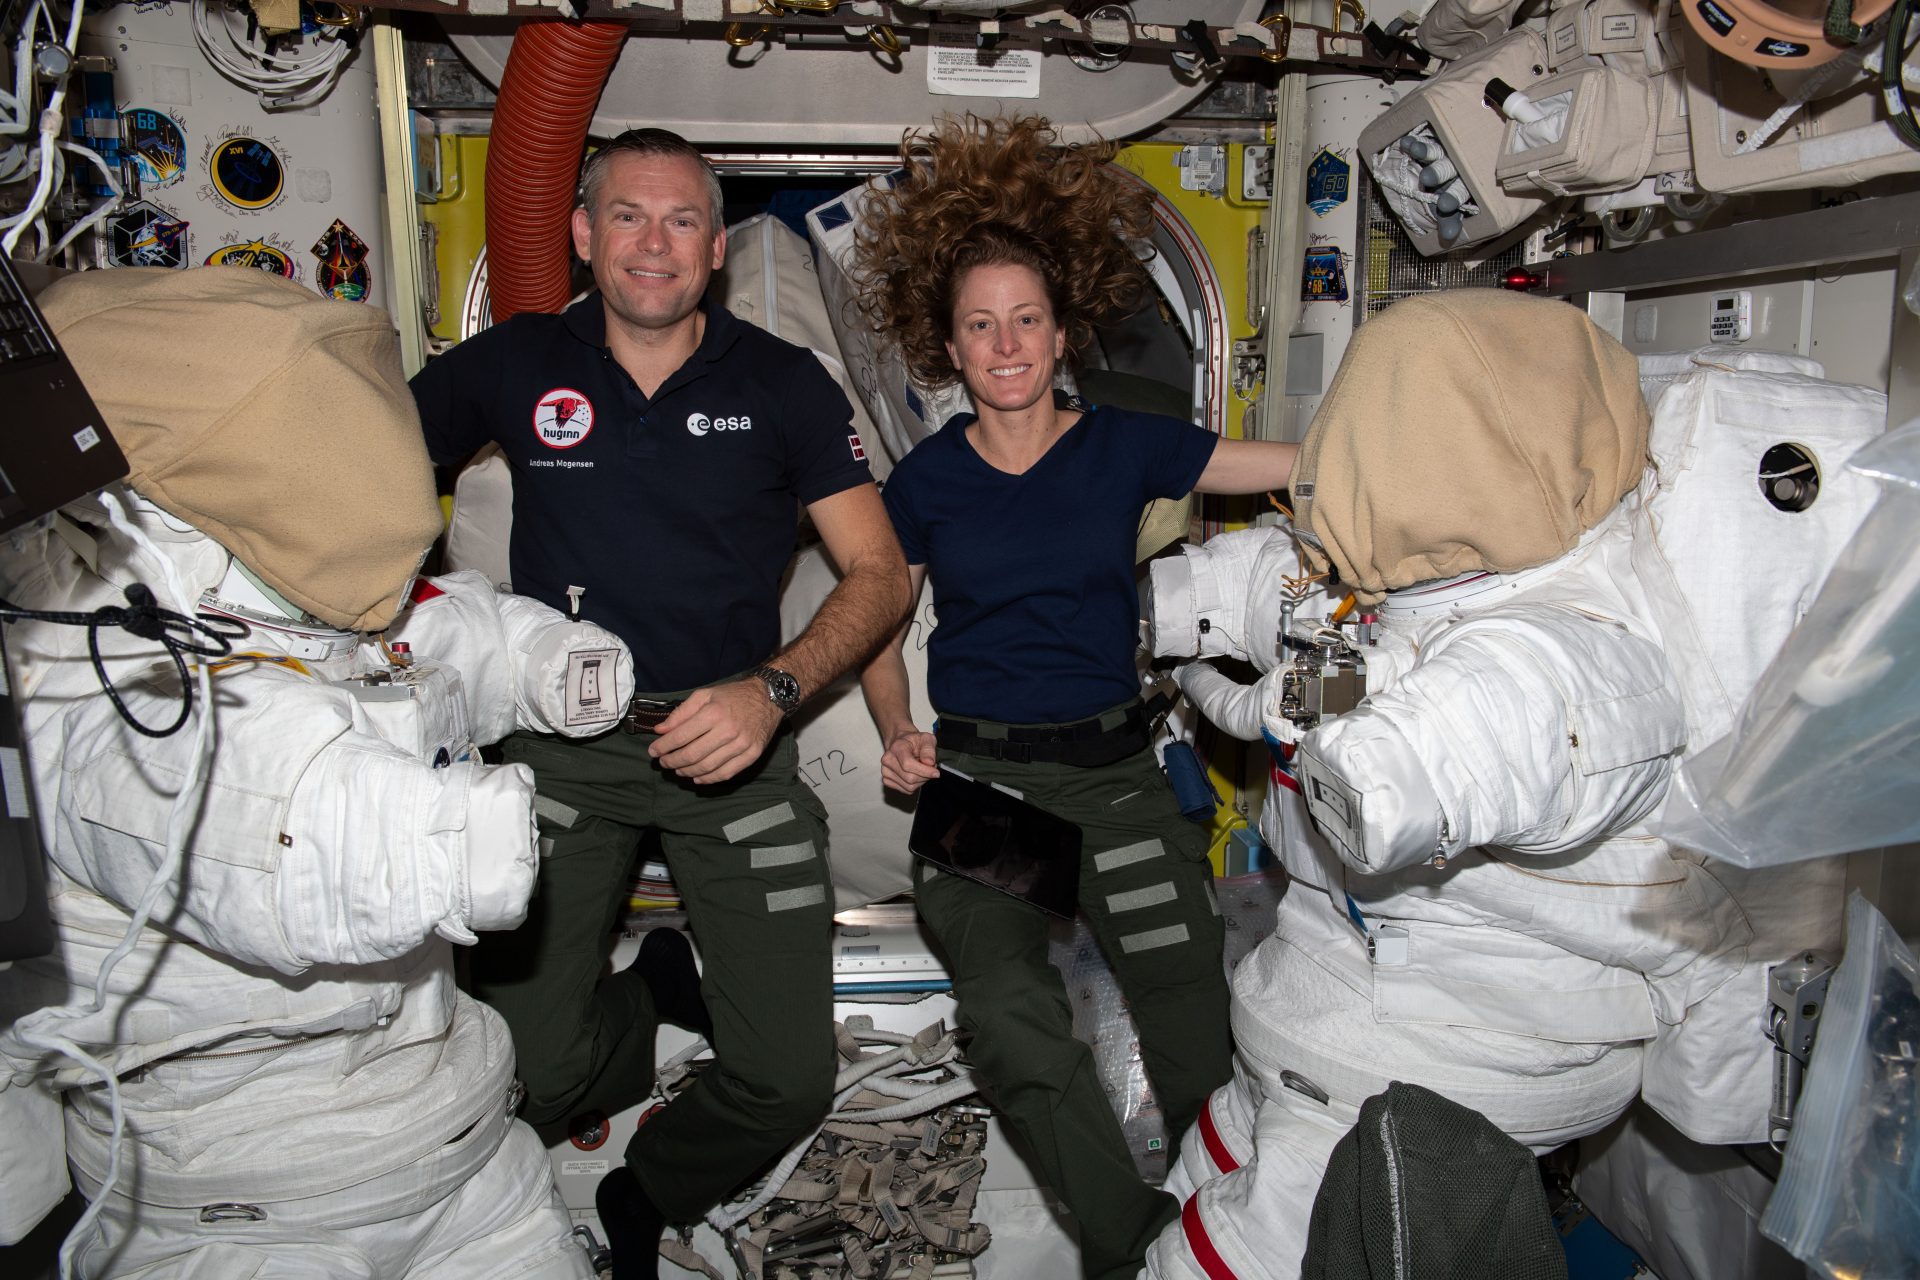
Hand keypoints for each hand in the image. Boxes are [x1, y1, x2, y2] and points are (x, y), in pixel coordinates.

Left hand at [648, 680, 783, 783]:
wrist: (769, 697)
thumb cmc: (733, 695)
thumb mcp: (705, 695)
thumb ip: (681, 713)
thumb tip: (660, 730)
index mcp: (714, 713)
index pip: (681, 736)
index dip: (663, 747)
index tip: (653, 752)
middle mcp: (728, 730)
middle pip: (692, 755)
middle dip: (672, 761)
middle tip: (664, 762)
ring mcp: (742, 745)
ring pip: (707, 767)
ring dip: (688, 772)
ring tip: (678, 769)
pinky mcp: (752, 755)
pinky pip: (726, 773)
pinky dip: (709, 779)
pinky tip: (697, 778)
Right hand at [878, 727, 939, 794]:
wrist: (902, 743)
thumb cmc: (914, 741)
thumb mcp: (927, 738)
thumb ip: (929, 749)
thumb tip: (929, 763)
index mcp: (897, 747)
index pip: (908, 765)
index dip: (924, 771)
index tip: (936, 772)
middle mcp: (888, 760)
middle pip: (910, 778)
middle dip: (925, 776)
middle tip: (930, 768)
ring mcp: (885, 771)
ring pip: (909, 786)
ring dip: (921, 781)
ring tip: (922, 770)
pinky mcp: (887, 780)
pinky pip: (906, 790)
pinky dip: (915, 785)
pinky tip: (915, 774)